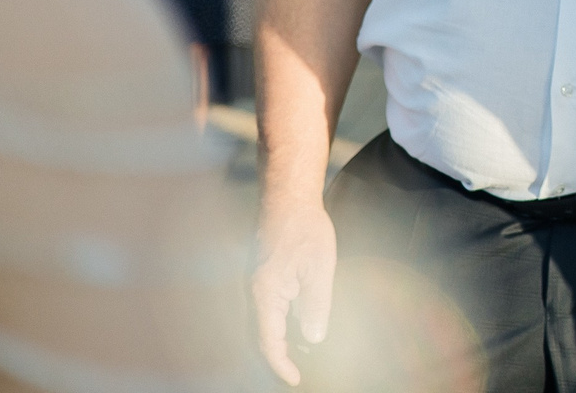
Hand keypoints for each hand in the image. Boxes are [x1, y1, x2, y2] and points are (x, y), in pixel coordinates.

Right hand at [251, 196, 338, 383]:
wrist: (288, 200)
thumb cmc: (305, 230)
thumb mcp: (319, 268)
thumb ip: (315, 305)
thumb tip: (313, 340)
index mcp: (266, 295)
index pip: (268, 341)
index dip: (281, 364)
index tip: (294, 379)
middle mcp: (255, 294)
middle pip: (261, 336)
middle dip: (278, 357)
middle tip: (298, 372)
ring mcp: (258, 285)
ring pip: (264, 324)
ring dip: (280, 341)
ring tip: (303, 353)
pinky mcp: (264, 277)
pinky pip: (269, 310)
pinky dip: (281, 324)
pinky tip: (298, 324)